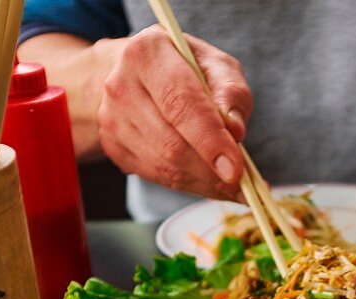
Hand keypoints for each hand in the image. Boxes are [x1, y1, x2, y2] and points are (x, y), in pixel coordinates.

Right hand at [97, 25, 251, 200]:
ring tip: (233, 186)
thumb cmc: (186, 67)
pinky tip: (211, 183)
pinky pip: (157, 176)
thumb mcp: (216, 65)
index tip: (236, 169)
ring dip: (204, 183)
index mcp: (148, 53)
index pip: (180, 104)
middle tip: (243, 185)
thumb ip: (231, 93)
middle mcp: (121, 85)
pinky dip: (190, 185)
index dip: (210, 140)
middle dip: (211, 171)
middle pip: (171, 144)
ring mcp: (112, 119)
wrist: (140, 74)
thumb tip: (235, 132)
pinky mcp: (113, 146)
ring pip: (164, 167)